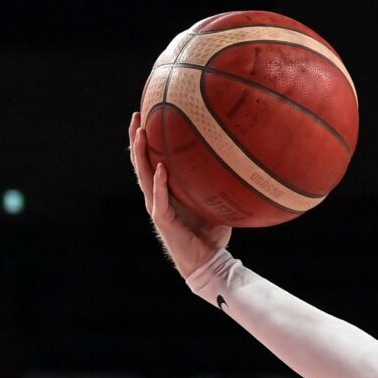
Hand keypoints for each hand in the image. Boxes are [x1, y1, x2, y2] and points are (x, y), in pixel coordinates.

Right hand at [129, 112, 229, 279]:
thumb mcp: (217, 202)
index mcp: (167, 191)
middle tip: (136, 114)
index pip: (152, 160)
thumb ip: (220, 183)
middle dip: (137, 138)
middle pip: (142, 162)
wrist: (209, 262)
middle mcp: (158, 196)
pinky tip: (160, 168)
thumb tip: (241, 161)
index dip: (147, 140)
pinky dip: (160, 183)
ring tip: (139, 133)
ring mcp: (158, 207)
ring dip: (140, 155)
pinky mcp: (163, 220)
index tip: (146, 116)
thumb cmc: (212, 234)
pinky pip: (160, 198)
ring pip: (144, 176)